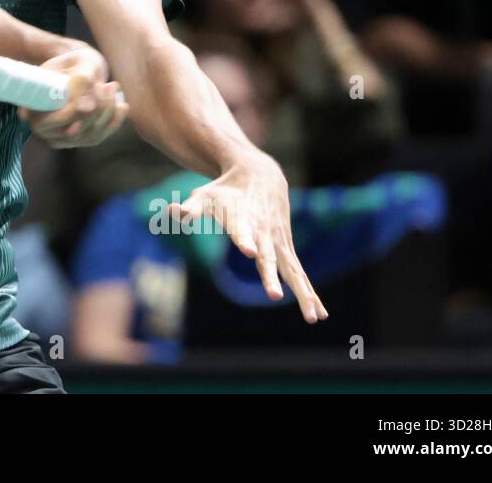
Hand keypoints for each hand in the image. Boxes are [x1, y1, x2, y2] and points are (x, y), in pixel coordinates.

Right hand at [17, 45, 128, 147]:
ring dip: (107, 113)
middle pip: (73, 132)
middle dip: (97, 110)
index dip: (77, 110)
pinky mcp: (78, 140)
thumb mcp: (78, 64)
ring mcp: (60, 137)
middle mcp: (43, 128)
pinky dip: (114, 121)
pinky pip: (98, 137)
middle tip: (109, 85)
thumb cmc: (74, 62)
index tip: (97, 87)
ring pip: (89, 135)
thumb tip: (87, 107)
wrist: (78, 67)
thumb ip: (81, 81)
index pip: (55, 120)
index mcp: (32, 107)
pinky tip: (122, 105)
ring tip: (113, 87)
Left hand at [168, 155, 328, 322]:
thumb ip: (190, 209)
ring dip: (303, 294)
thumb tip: (171, 213)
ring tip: (313, 317)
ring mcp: (278, 242)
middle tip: (275, 296)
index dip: (244, 239)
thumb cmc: (226, 189)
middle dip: (270, 276)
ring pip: (292, 271)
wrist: (260, 174)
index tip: (247, 250)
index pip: (241, 231)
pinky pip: (299, 274)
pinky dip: (310, 292)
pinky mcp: (287, 248)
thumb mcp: (204, 196)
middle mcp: (263, 233)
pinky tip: (320, 314)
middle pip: (268, 258)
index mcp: (241, 220)